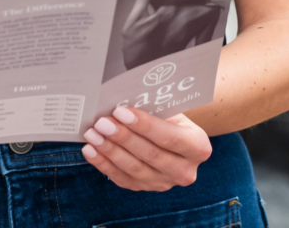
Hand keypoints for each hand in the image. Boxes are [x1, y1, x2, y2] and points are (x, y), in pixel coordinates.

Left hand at [81, 107, 212, 190]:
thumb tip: (121, 100)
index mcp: (198, 147)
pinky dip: (104, 164)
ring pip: (134, 169)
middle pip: (150, 155)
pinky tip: (90, 150)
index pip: (169, 137)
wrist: (177, 139)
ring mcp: (165, 184)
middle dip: (122, 137)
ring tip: (92, 134)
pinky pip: (122, 179)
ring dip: (109, 151)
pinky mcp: (146, 189)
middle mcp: (185, 171)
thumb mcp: (172, 110)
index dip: (143, 125)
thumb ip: (154, 108)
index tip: (120, 111)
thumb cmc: (172, 116)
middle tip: (102, 122)